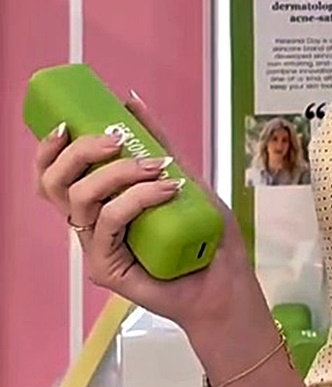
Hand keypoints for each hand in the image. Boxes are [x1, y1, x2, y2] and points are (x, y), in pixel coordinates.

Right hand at [32, 93, 258, 333]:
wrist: (227, 284)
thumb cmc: (207, 238)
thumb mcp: (184, 177)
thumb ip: (159, 142)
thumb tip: (132, 102)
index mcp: (100, 205)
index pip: (53, 176)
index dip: (49, 149)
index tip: (69, 123)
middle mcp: (92, 226)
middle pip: (55, 183)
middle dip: (81, 152)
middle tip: (118, 140)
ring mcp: (97, 248)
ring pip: (81, 199)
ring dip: (119, 173)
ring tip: (158, 168)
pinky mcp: (107, 269)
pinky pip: (107, 223)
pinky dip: (136, 199)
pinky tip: (167, 190)